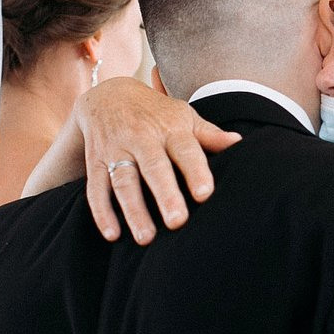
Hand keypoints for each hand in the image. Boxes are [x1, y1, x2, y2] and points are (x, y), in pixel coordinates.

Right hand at [79, 78, 239, 243]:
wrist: (107, 95)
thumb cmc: (157, 113)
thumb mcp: (183, 116)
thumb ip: (209, 135)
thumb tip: (239, 143)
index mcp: (169, 129)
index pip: (185, 150)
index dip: (195, 171)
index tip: (205, 194)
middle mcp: (141, 138)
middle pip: (153, 167)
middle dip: (165, 194)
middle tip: (177, 222)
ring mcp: (115, 149)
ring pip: (123, 181)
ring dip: (133, 210)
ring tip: (146, 238)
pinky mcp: (94, 162)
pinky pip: (96, 189)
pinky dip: (102, 212)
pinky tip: (112, 235)